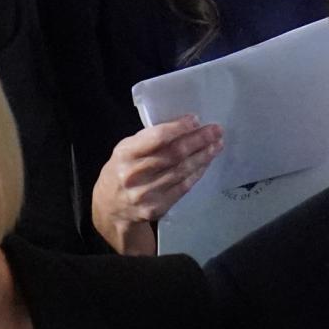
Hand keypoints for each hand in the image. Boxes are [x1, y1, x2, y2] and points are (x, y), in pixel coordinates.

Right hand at [90, 115, 222, 254]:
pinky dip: (197, 173)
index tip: (196, 120)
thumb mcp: (126, 149)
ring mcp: (146, 194)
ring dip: (203, 156)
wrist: (111, 208)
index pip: (157, 138)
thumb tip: (184, 126)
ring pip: (182, 171)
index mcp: (125, 154)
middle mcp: (134, 175)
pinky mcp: (157, 208)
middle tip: (216, 130)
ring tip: (217, 145)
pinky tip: (206, 163)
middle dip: (199, 140)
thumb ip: (149, 139)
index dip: (179, 128)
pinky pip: (183, 187)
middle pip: (174, 154)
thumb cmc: (122, 169)